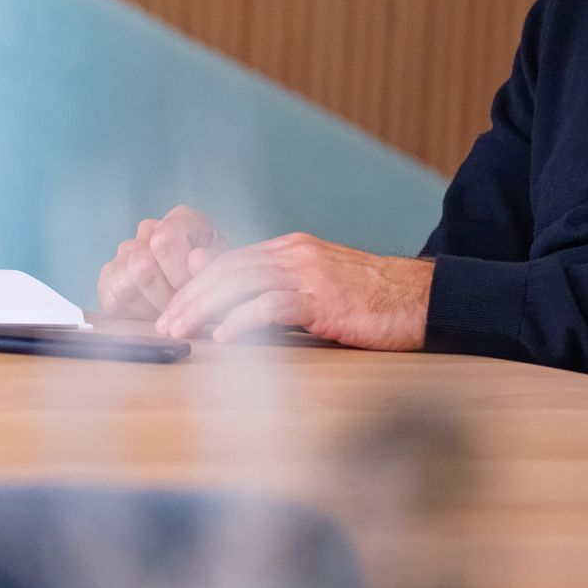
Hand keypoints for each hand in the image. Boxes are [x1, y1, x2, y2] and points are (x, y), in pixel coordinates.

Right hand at [96, 206, 227, 322]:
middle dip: (167, 297)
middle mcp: (150, 230)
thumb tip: (196, 259)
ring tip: (171, 313)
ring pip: (125, 283)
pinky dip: (134, 313)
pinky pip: (111, 297)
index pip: (166, 240)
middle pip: (142, 264)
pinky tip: (152, 314)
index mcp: (181, 220)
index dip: (180, 274)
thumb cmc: (215, 282)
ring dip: (151, 307)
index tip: (195, 291)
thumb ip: (215, 264)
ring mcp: (125, 253)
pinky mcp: (108, 279)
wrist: (203, 298)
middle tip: (184, 309)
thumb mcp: (225, 273)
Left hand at [154, 234, 432, 349]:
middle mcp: (294, 254)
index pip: (230, 261)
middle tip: (164, 324)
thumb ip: (282, 294)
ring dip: (204, 308)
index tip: (173, 310)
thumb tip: (238, 316)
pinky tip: (225, 337)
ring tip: (181, 331)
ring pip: (241, 282)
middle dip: (190, 296)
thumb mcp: (320, 291)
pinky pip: (273, 305)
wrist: (423, 299)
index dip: (197, 285)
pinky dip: (243, 320)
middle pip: (226, 269)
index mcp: (290, 251)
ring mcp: (308, 273)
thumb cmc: (372, 303)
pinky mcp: (323, 298)